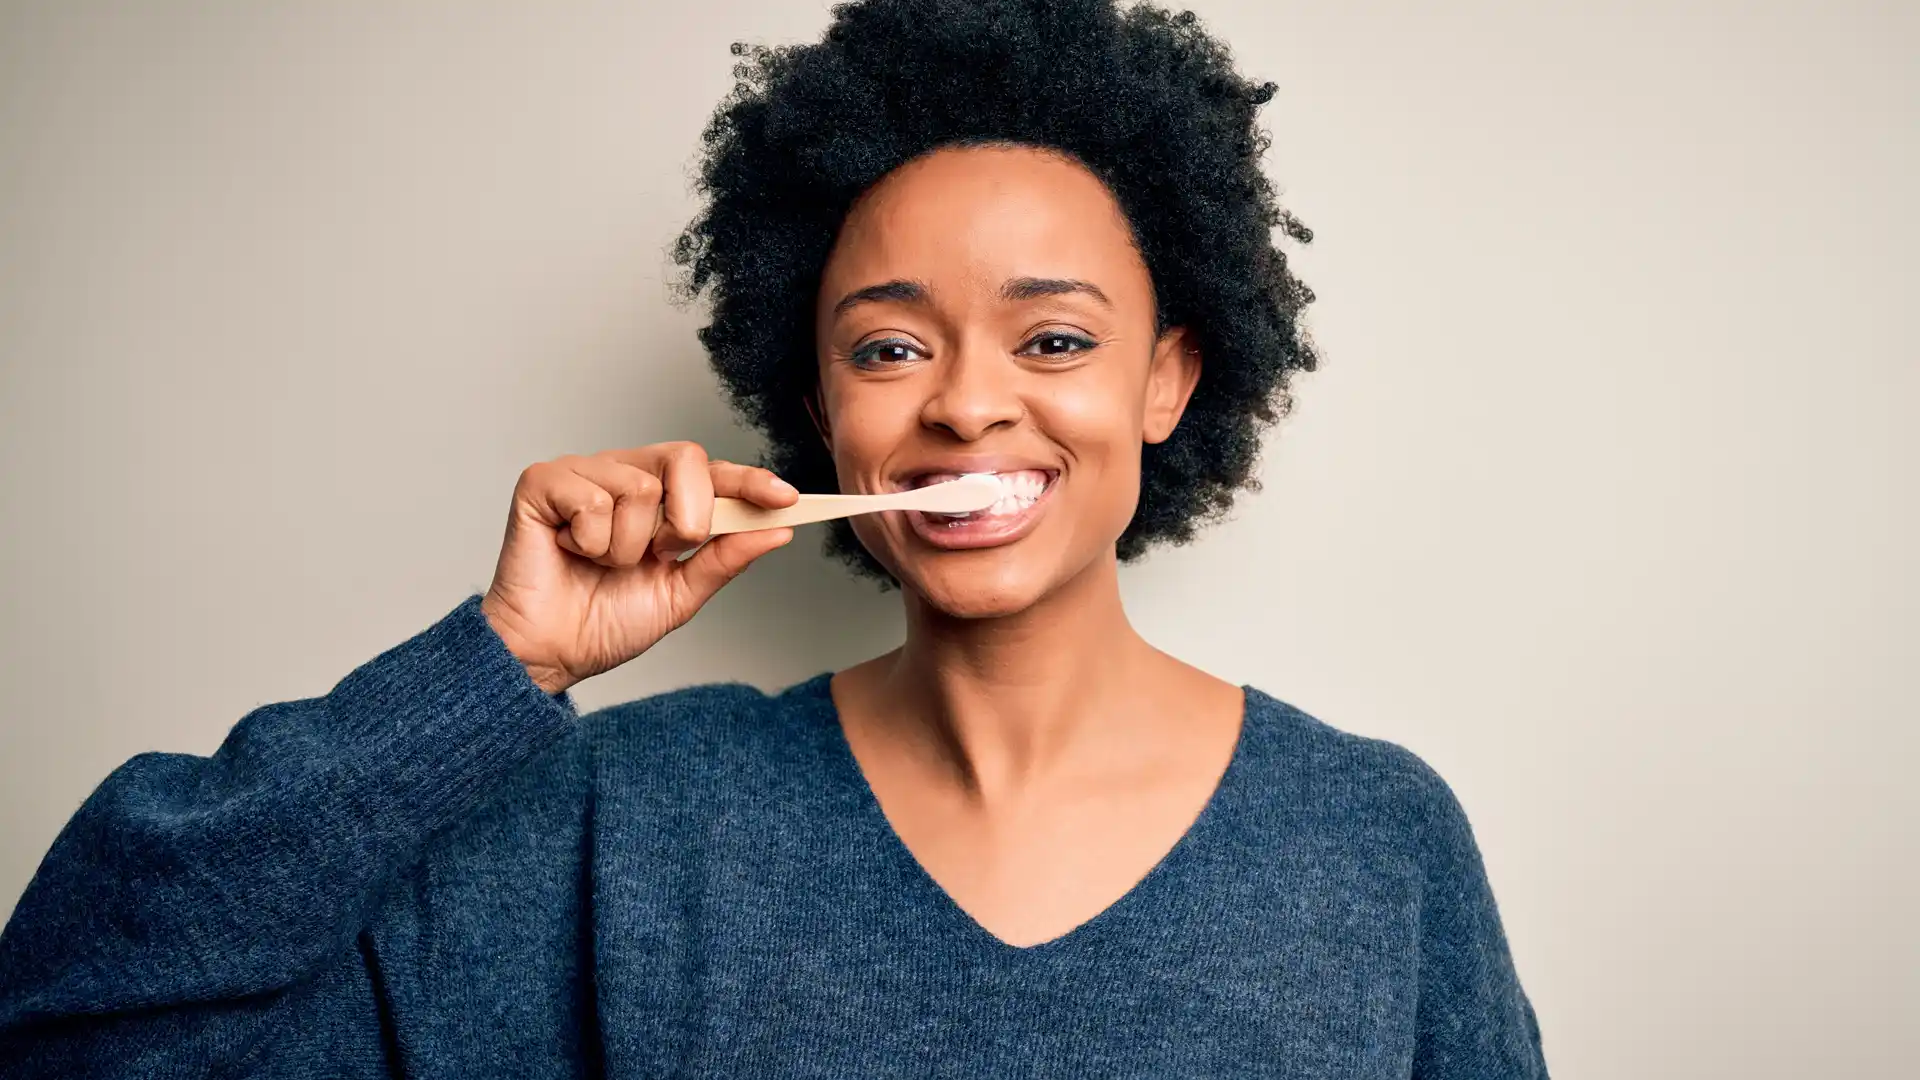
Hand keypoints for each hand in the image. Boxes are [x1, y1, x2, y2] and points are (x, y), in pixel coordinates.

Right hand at [478, 442, 798, 693]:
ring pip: (639, 489)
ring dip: (628, 547)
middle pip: (685, 457)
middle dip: (686, 519)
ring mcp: (583, 473)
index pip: (712, 473)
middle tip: (658, 555)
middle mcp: (623, 474)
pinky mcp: (543, 482)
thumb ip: (725, 558)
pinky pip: (592, 500)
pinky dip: (589, 543)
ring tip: (601, 563)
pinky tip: (571, 552)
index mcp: (659, 498)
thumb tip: (778, 530)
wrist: (550, 653)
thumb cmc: (604, 622)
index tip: (786, 498)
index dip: (750, 481)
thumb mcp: (680, 595)